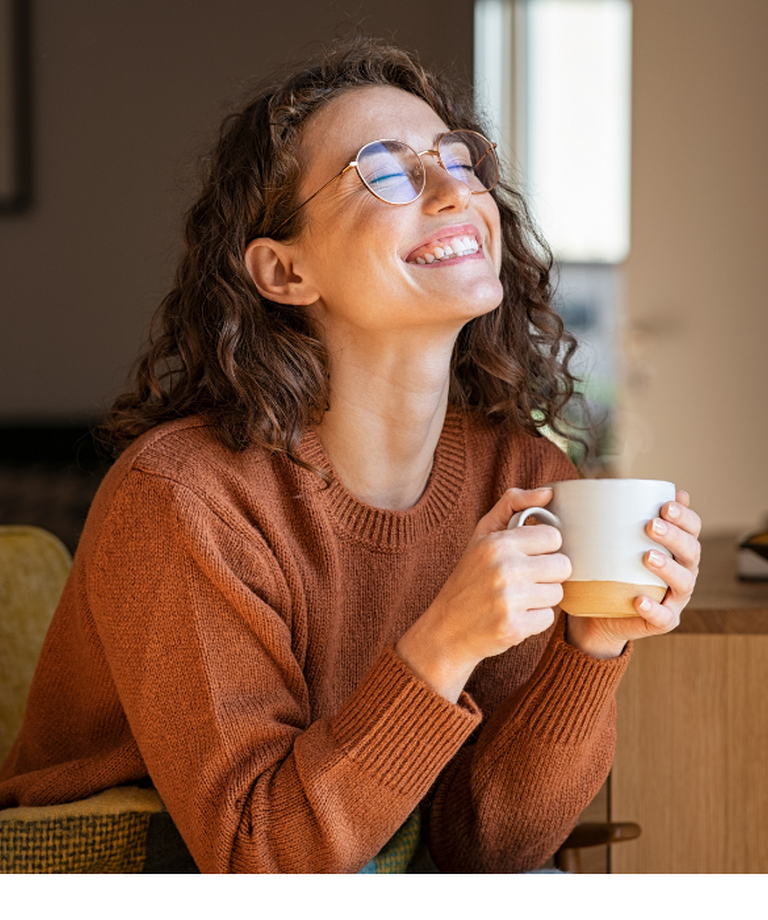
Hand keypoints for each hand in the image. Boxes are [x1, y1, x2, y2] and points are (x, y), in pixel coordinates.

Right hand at [395, 487, 571, 702]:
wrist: (446, 629)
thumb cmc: (469, 578)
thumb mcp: (482, 535)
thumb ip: (512, 505)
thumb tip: (548, 492)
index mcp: (498, 543)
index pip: (553, 537)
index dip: (544, 548)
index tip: (528, 556)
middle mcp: (503, 569)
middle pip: (562, 566)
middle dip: (548, 574)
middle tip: (525, 580)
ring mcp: (509, 600)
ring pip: (557, 593)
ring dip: (542, 598)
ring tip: (517, 599)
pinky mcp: (514, 627)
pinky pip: (548, 618)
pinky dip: (534, 620)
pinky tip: (514, 616)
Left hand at [566, 490, 701, 658]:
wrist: (597, 613)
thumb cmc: (606, 569)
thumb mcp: (607, 542)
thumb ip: (608, 518)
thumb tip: (595, 486)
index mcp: (675, 548)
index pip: (691, 528)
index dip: (685, 516)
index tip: (665, 505)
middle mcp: (682, 571)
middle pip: (691, 551)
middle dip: (675, 536)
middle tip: (651, 525)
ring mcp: (674, 598)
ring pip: (683, 583)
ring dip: (668, 568)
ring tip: (647, 556)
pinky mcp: (662, 621)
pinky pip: (663, 617)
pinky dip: (654, 609)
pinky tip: (639, 599)